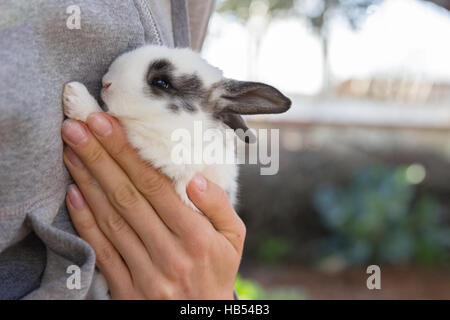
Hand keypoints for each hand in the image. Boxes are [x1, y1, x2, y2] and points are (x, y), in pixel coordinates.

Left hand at [61, 113, 245, 298]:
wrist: (202, 318)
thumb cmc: (218, 270)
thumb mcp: (235, 237)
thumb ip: (219, 205)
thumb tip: (194, 178)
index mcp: (196, 235)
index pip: (155, 186)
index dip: (127, 153)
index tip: (106, 124)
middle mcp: (169, 252)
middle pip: (127, 196)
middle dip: (100, 157)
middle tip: (77, 127)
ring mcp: (145, 272)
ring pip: (111, 219)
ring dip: (88, 181)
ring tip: (71, 150)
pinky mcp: (126, 289)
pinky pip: (102, 251)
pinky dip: (85, 221)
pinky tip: (73, 193)